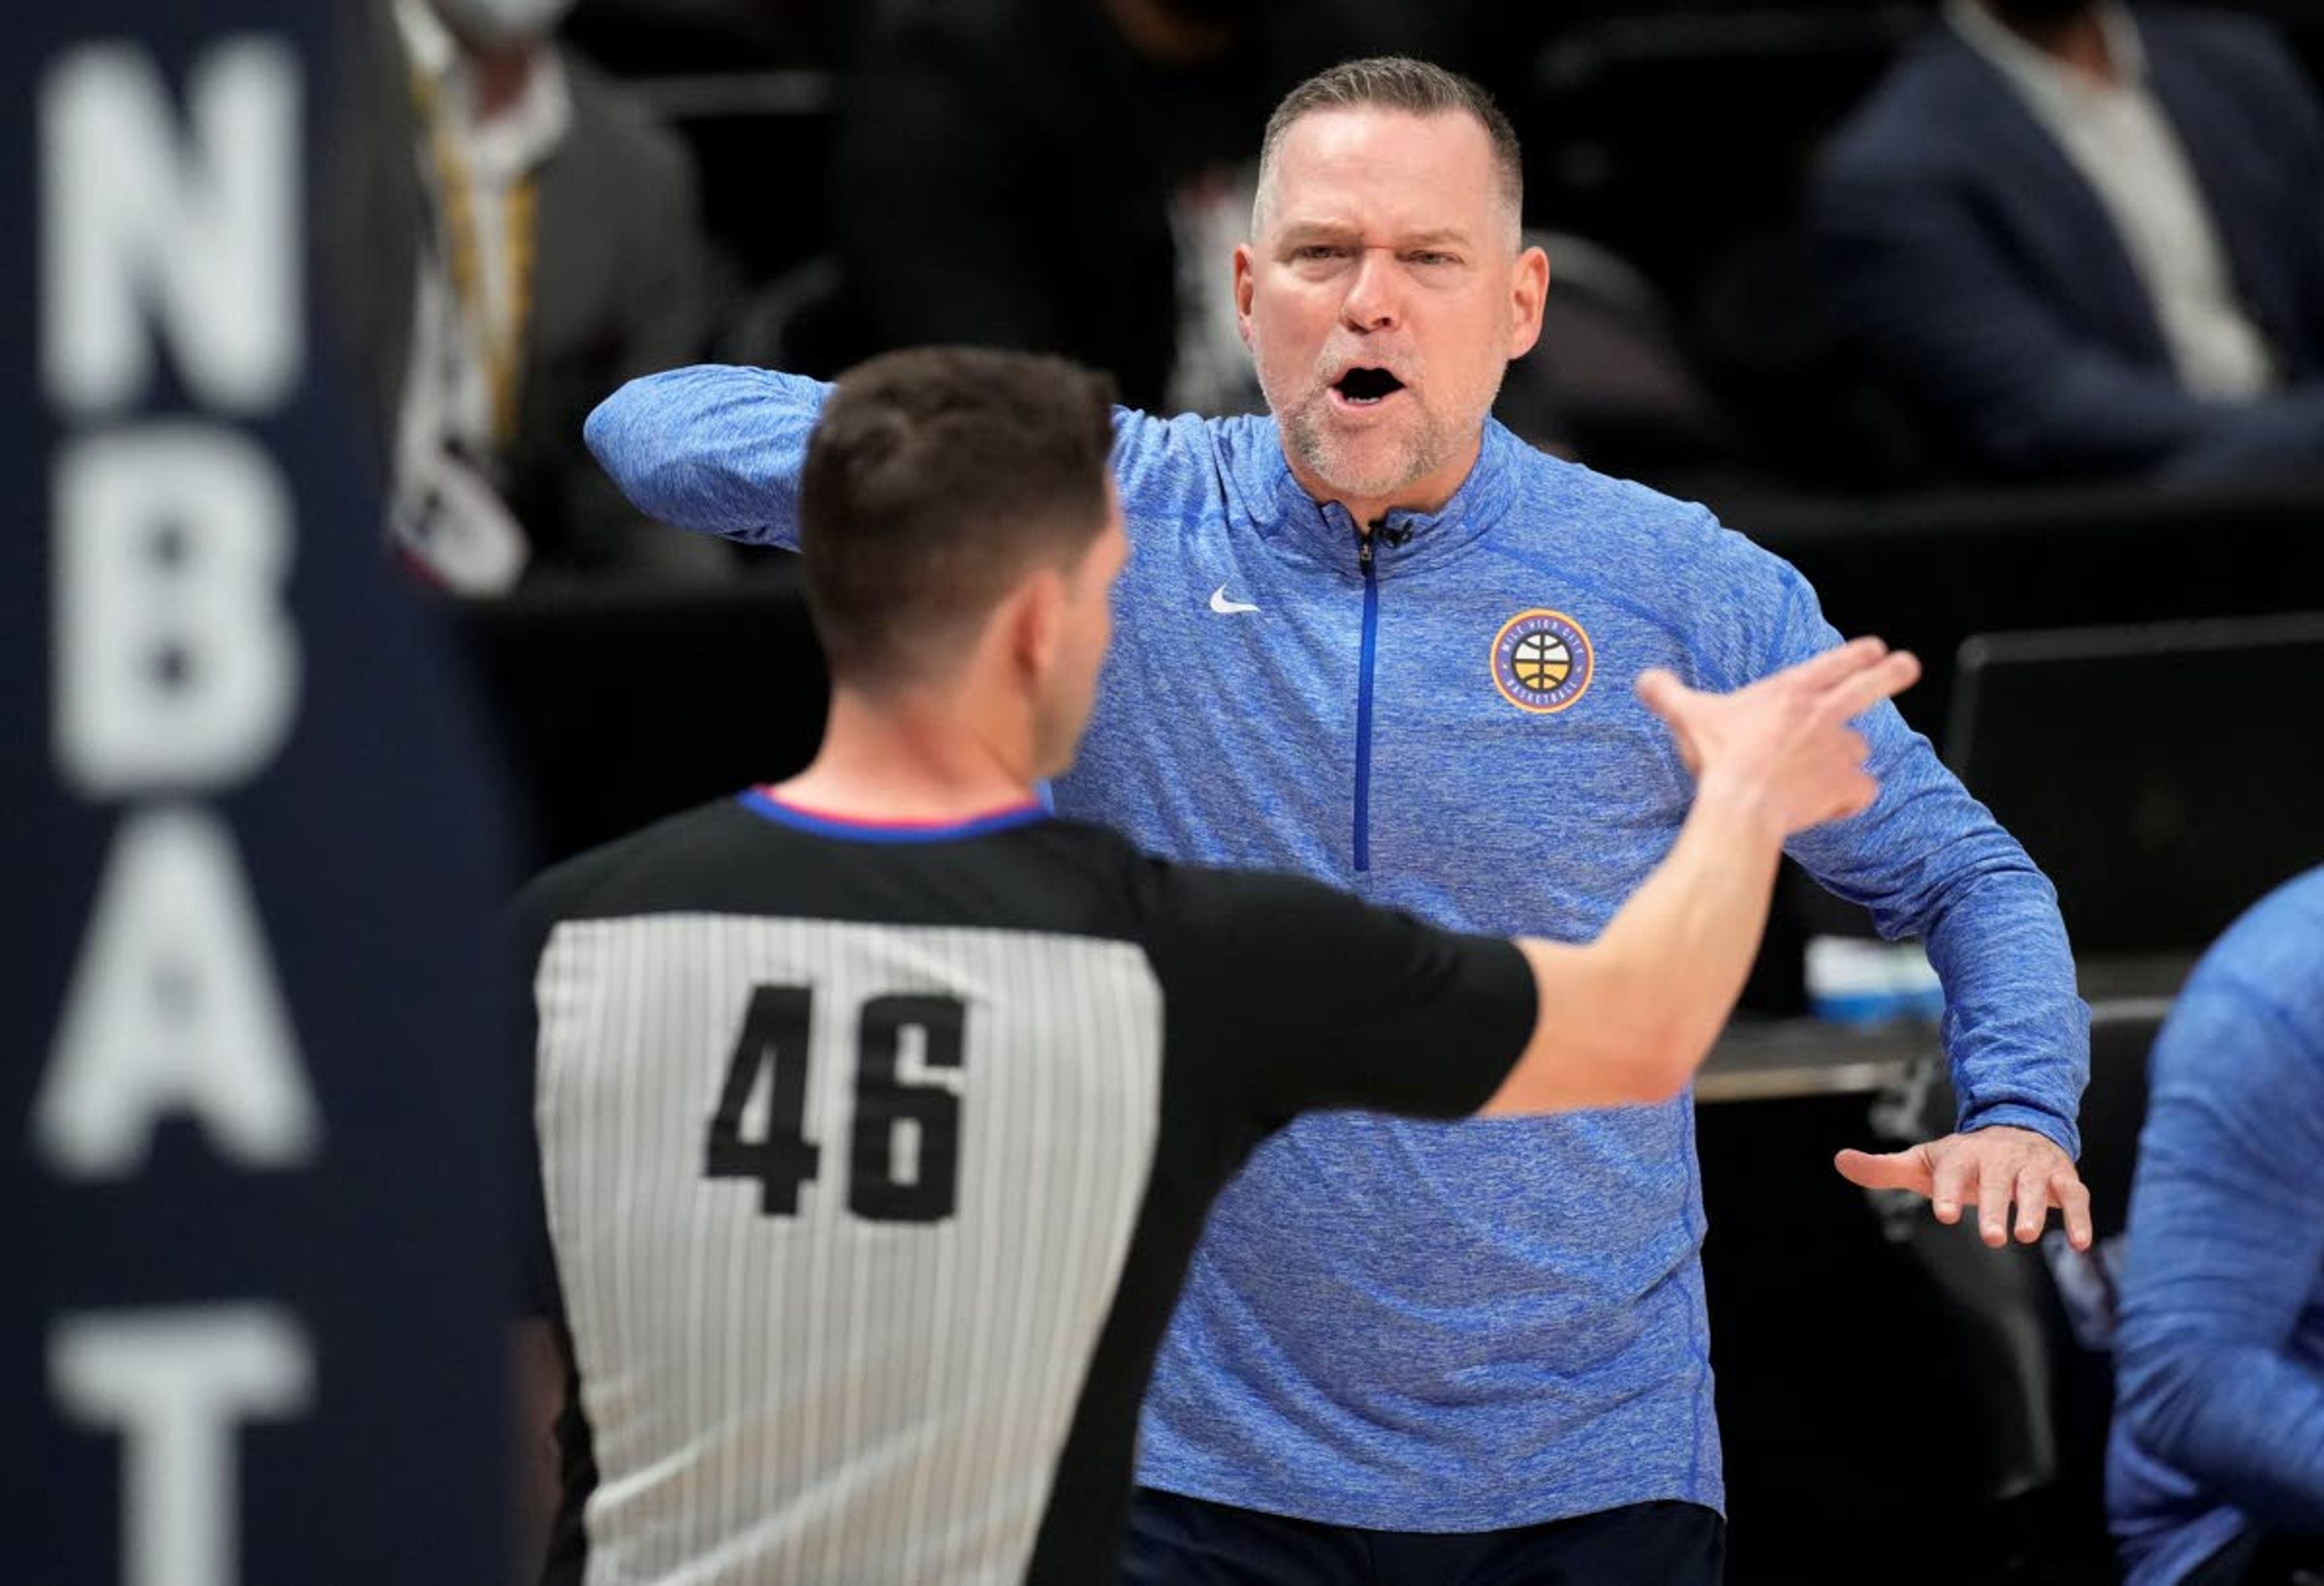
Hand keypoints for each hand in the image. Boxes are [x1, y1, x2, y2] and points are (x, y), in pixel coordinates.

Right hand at [1636, 637, 1920, 837]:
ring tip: (1834, 767)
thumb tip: (1644, 679)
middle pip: (1871, 686)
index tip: (1875, 648)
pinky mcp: (1845, 787)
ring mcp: (1839, 752)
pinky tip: (1839, 803)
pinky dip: (1853, 796)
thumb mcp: (1688, 716)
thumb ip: (1667, 693)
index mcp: (1792, 692)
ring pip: (1859, 748)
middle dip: (1893, 672)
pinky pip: (1862, 791)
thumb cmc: (1719, 758)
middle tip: (1908, 665)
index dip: (1856, 653)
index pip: (1834, 662)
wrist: (1742, 804)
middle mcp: (1823, 716)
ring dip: (1849, 755)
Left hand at [1835, 1125, 2093, 1249]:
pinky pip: (2075, 1196)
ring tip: (2028, 1234)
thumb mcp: (1922, 1161)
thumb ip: (1884, 1168)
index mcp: (1961, 1155)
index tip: (1945, 1215)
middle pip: (1996, 1181)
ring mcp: (2032, 1167)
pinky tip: (2081, 1244)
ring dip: (2035, 1209)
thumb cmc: (1964, 1158)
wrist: (2016, 1128)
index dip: (1947, 1191)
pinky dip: (2080, 1218)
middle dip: (1995, 1206)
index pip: (1951, 1172)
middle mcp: (1998, 1158)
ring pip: (2037, 1186)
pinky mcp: (2062, 1178)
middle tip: (1993, 1238)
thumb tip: (1840, 1160)